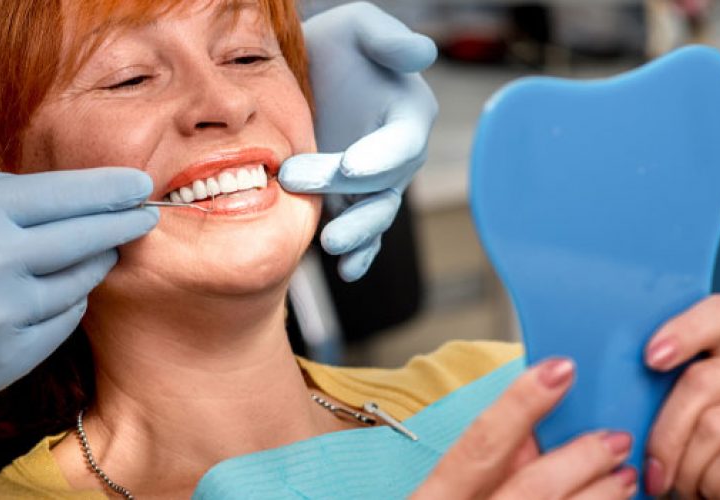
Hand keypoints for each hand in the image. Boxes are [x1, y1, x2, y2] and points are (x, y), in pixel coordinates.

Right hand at [0, 168, 157, 450]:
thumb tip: (61, 199)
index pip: (62, 193)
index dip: (108, 188)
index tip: (137, 183)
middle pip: (86, 235)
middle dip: (124, 222)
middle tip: (145, 214)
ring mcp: (2, 314)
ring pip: (80, 280)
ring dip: (94, 264)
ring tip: (98, 253)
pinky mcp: (8, 357)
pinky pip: (63, 321)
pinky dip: (67, 303)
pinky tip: (59, 294)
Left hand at [279, 2, 438, 281]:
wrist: (302, 72)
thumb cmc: (336, 45)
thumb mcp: (359, 27)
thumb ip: (388, 40)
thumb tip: (422, 53)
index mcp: (408, 114)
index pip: (402, 141)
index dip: (381, 156)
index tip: (352, 165)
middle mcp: (397, 155)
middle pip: (383, 183)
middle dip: (347, 191)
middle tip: (297, 180)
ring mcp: (374, 184)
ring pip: (375, 215)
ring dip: (358, 234)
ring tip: (331, 244)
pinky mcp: (350, 202)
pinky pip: (363, 233)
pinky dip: (360, 255)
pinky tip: (346, 270)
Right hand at [414, 359, 638, 499]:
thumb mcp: (436, 499)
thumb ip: (472, 471)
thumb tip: (525, 434)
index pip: (479, 445)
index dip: (521, 403)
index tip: (559, 369)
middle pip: (533, 488)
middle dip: (581, 458)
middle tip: (613, 438)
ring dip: (601, 496)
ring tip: (623, 477)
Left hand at [644, 294, 719, 497]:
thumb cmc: (682, 475)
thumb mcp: (659, 426)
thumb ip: (649, 394)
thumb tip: (615, 378)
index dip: (687, 329)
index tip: (651, 358)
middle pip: (703, 378)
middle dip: (665, 435)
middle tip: (659, 472)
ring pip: (715, 424)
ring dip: (689, 470)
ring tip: (696, 487)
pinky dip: (714, 486)